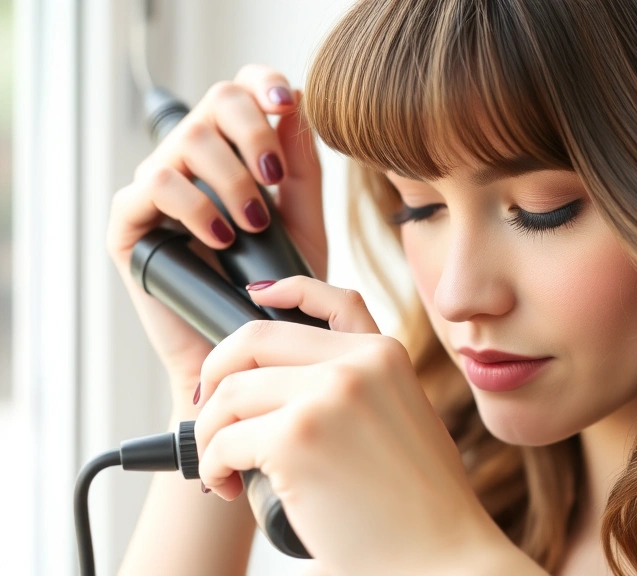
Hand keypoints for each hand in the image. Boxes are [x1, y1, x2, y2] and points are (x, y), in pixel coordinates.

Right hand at [105, 64, 325, 408]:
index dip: (263, 83)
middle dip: (253, 133)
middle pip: (216, 101)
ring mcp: (158, 189)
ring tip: (252, 224)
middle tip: (273, 179)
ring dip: (228, 178)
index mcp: (233, 150)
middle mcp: (191, 160)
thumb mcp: (303, 224)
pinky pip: (152, 187)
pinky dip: (193, 206)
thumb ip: (301, 170)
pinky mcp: (130, 224)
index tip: (288, 102)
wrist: (245, 349)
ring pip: (186, 141)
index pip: (241, 90)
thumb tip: (297, 108)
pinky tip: (222, 237)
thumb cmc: (276, 288)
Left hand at [192, 276, 515, 574]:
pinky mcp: (296, 438)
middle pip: (255, 340)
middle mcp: (358, 363)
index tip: (256, 293)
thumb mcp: (405, 421)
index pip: (329, 298)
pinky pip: (224, 441)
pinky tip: (227, 486)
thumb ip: (363, 387)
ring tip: (222, 465)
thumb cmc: (421, 507)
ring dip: (210, 431)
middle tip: (208, 410)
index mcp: (386, 355)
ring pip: (230, 392)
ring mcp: (328, 395)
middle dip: (216, 372)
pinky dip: (212, 466)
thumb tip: (289, 385)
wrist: (441, 557)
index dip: (285, 290)